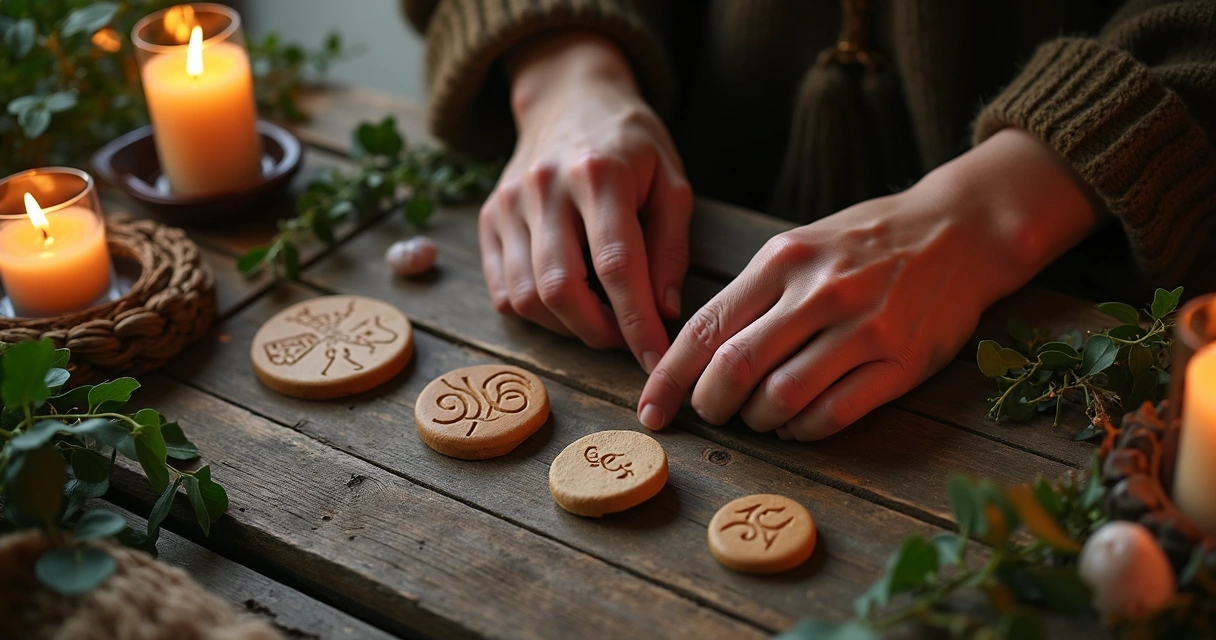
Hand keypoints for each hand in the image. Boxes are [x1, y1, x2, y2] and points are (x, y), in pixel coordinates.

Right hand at [479, 31, 692, 371]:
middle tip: (626, 341)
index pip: (616, 265)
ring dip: (566, 328)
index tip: (656, 359)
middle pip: (559, 289)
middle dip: (597, 333)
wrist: (569, 97)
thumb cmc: (631, 144)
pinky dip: (535, 314)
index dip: (636, 323)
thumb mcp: (672, 182)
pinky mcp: (488, 218)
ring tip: (599, 320)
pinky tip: (567, 304)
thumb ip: (670, 248)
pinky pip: (502, 291)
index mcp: (599, 173)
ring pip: (525, 297)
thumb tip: (663, 313)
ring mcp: (508, 203)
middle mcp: (544, 187)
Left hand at [637, 129, 1101, 439]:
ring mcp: (863, 329)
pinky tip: (798, 424)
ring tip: (759, 417)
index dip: (669, 378)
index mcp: (783, 260)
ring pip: (781, 398)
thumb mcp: (800, 247)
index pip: (707, 329)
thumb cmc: (866, 242)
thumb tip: (693, 354)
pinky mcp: (900, 363)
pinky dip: (803, 430)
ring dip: (758, 420)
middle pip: (735, 368)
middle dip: (710, 405)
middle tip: (710, 414)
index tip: (650, 410)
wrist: (959, 229)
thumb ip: (751, 296)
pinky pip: (833, 414)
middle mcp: (818, 293)